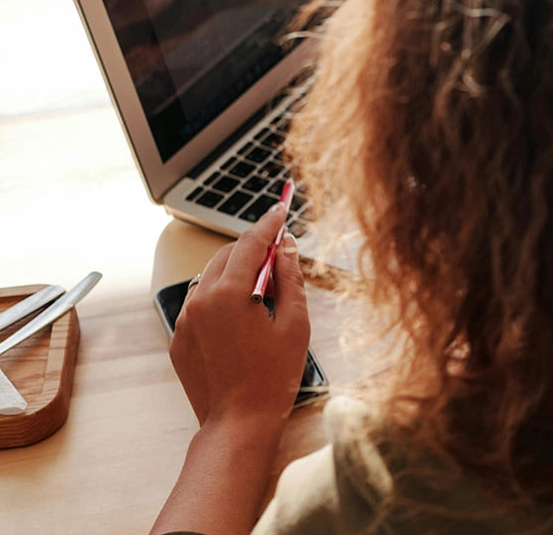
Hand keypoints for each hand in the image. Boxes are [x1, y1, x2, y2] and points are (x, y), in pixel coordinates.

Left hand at [169, 204, 309, 430]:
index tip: (281, 209)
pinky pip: (200, 304)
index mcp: (229, 294)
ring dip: (235, 273)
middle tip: (280, 254)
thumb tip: (286, 248)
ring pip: (211, 278)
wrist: (238, 424)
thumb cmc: (272, 378)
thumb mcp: (294, 323)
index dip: (269, 223)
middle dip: (253, 248)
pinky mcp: (179, 339)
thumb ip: (290, 278)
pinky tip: (243, 318)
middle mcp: (200, 301)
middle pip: (227, 255)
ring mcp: (185, 321)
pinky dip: (221, 298)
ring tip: (263, 292)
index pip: (250, 243)